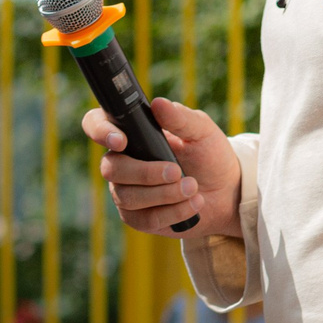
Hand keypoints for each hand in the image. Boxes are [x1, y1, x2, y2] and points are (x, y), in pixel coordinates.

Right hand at [83, 97, 239, 239]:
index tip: (121, 141)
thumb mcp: (202, 132)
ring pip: (128, 197)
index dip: (100, 131)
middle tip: (176, 172)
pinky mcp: (137, 217)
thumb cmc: (210, 155)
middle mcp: (121, 163)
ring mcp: (125, 191)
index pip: (96, 125)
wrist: (227, 191)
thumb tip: (158, 103)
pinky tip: (193, 204)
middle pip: (110, 168)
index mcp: (131, 134)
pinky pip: (144, 218)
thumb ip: (180, 118)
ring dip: (165, 194)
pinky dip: (173, 212)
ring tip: (193, 188)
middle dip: (145, 173)